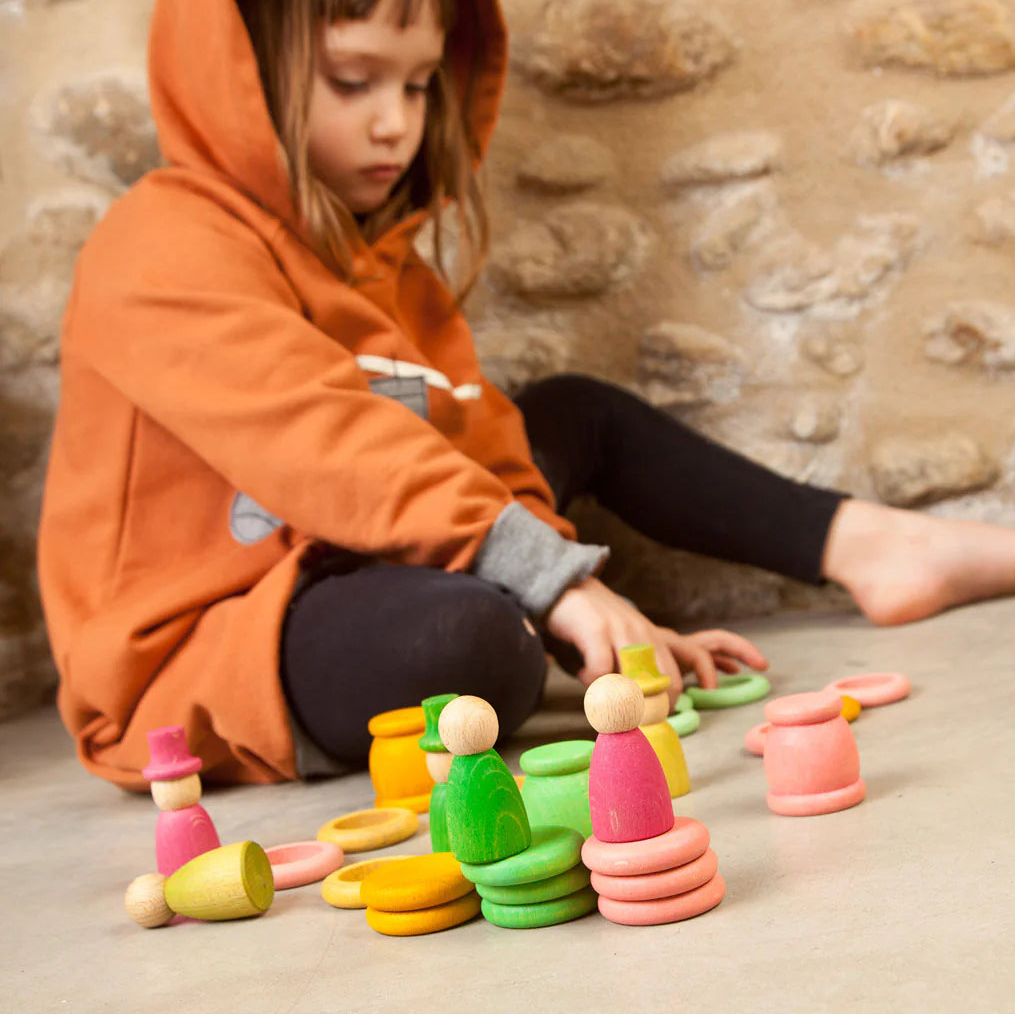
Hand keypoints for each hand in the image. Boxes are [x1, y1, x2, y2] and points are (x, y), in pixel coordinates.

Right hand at [544, 577, 767, 703]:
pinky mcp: (595, 631)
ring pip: (636, 681)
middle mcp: (644, 634)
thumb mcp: (623, 645)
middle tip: (635, 723)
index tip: (710, 691)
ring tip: (607, 708)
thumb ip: (636, 671)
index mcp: (654, 638)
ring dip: (621, 703)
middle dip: (656, 711)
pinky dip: (592, 685)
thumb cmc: (593, 625)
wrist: (564, 587)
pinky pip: (601, 672)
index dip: (709, 672)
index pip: (697, 654)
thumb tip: (642, 709)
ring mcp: (620, 631)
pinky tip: (584, 677)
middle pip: (668, 681)